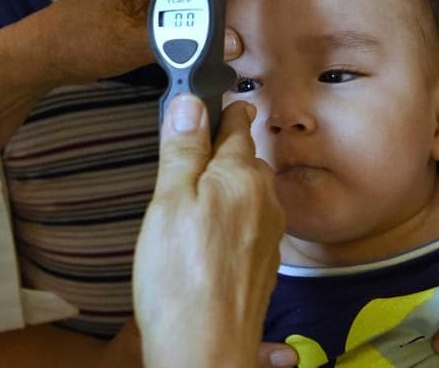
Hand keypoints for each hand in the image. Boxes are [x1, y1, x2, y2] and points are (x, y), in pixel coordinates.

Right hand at [134, 95, 283, 367]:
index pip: (237, 122)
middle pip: (245, 158)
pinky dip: (231, 219)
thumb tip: (189, 101)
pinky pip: (250, 224)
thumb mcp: (168, 200)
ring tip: (195, 193)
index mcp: (241, 175)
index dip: (220, 107)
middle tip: (190, 146)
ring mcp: (269, 234)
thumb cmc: (179, 278)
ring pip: (249, 192)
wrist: (205, 349)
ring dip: (227, 186)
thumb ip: (182, 148)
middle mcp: (265, 199)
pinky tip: (207, 236)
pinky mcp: (264, 263)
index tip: (208, 96)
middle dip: (223, 149)